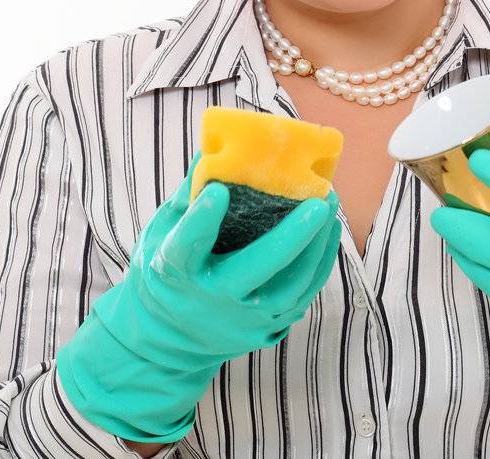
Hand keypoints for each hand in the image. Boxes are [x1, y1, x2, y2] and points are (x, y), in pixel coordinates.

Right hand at [57, 150, 341, 442]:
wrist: (167, 339)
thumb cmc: (165, 272)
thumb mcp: (160, 235)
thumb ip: (187, 197)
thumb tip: (214, 149)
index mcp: (175, 272)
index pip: (186, 247)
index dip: (201, 221)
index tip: (218, 191)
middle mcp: (211, 299)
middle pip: (255, 269)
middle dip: (291, 236)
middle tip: (319, 202)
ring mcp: (243, 318)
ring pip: (289, 286)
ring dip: (315, 246)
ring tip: (329, 206)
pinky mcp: (266, 327)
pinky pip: (301, 295)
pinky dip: (319, 263)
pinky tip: (329, 233)